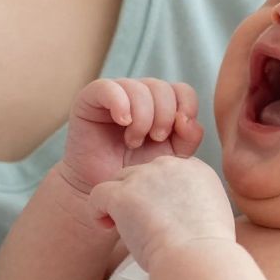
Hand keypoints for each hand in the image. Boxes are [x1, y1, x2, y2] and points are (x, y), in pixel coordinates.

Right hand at [60, 78, 203, 196]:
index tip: (179, 133)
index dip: (186, 107)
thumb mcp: (172, 157)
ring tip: (134, 141)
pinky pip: (108, 88)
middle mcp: (139, 95)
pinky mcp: (90, 99)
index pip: (183, 90)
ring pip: (138, 88)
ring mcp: (115, 94)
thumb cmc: (137, 174)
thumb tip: (185, 118)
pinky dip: (120, 104)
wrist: (103, 192)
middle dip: (164, 115)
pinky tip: (123, 123)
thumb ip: (188, 137)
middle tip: (156, 139)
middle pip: (161, 87)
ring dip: (142, 117)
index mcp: (161, 104)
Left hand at [87, 155, 233, 268]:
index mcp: (196, 169)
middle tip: (143, 224)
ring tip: (124, 227)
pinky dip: (97, 209)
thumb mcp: (215, 216)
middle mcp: (170, 166)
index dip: (160, 194)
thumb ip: (195, 204)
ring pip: (120, 181)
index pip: (168, 172)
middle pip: (143, 173)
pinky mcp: (123, 194)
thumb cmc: (207, 251)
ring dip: (120, 201)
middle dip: (139, 196)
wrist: (197, 258)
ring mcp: (144, 177)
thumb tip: (179, 213)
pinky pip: (98, 193)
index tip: (163, 217)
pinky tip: (105, 225)